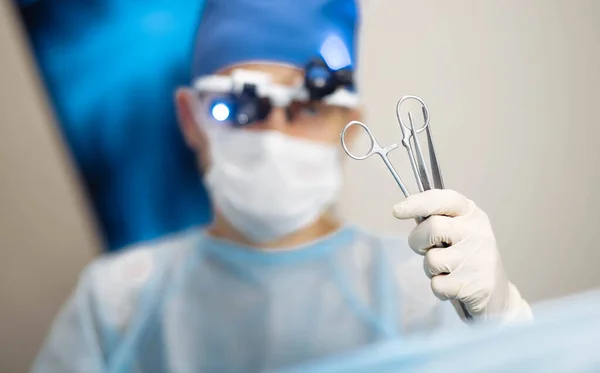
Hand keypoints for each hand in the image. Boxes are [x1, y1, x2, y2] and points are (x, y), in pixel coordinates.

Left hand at [393, 189, 531, 322]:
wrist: (497, 295)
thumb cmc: (467, 259)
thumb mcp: (458, 232)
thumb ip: (437, 220)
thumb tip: (404, 210)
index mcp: (472, 214)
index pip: (444, 199)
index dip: (417, 202)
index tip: (397, 211)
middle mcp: (477, 232)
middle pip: (432, 228)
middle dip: (417, 241)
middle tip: (424, 249)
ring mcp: (478, 259)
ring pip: (432, 259)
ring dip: (430, 269)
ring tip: (447, 270)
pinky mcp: (474, 285)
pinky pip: (437, 285)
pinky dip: (439, 289)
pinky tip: (454, 287)